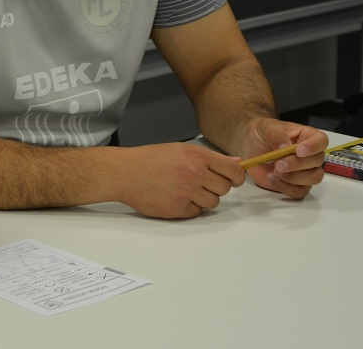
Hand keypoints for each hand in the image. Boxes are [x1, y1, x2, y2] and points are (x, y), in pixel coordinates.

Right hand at [115, 142, 246, 218]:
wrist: (125, 172)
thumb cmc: (149, 160)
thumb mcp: (181, 150)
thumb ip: (209, 158)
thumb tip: (235, 163)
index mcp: (196, 156)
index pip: (233, 170)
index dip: (237, 177)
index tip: (235, 179)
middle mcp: (194, 173)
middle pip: (224, 188)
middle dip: (216, 187)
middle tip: (201, 183)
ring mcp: (186, 192)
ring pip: (212, 203)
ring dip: (203, 199)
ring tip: (186, 190)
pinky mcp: (178, 208)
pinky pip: (197, 213)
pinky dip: (190, 208)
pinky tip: (176, 197)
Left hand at [241, 119, 327, 198]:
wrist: (250, 146)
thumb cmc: (261, 133)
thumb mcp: (265, 127)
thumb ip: (277, 134)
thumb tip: (286, 147)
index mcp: (307, 136)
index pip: (321, 141)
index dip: (313, 147)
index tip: (299, 151)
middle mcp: (310, 154)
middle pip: (317, 162)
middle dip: (298, 165)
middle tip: (278, 165)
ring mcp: (305, 170)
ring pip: (313, 178)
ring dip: (293, 178)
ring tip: (274, 172)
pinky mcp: (295, 184)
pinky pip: (300, 191)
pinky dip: (286, 187)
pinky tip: (272, 178)